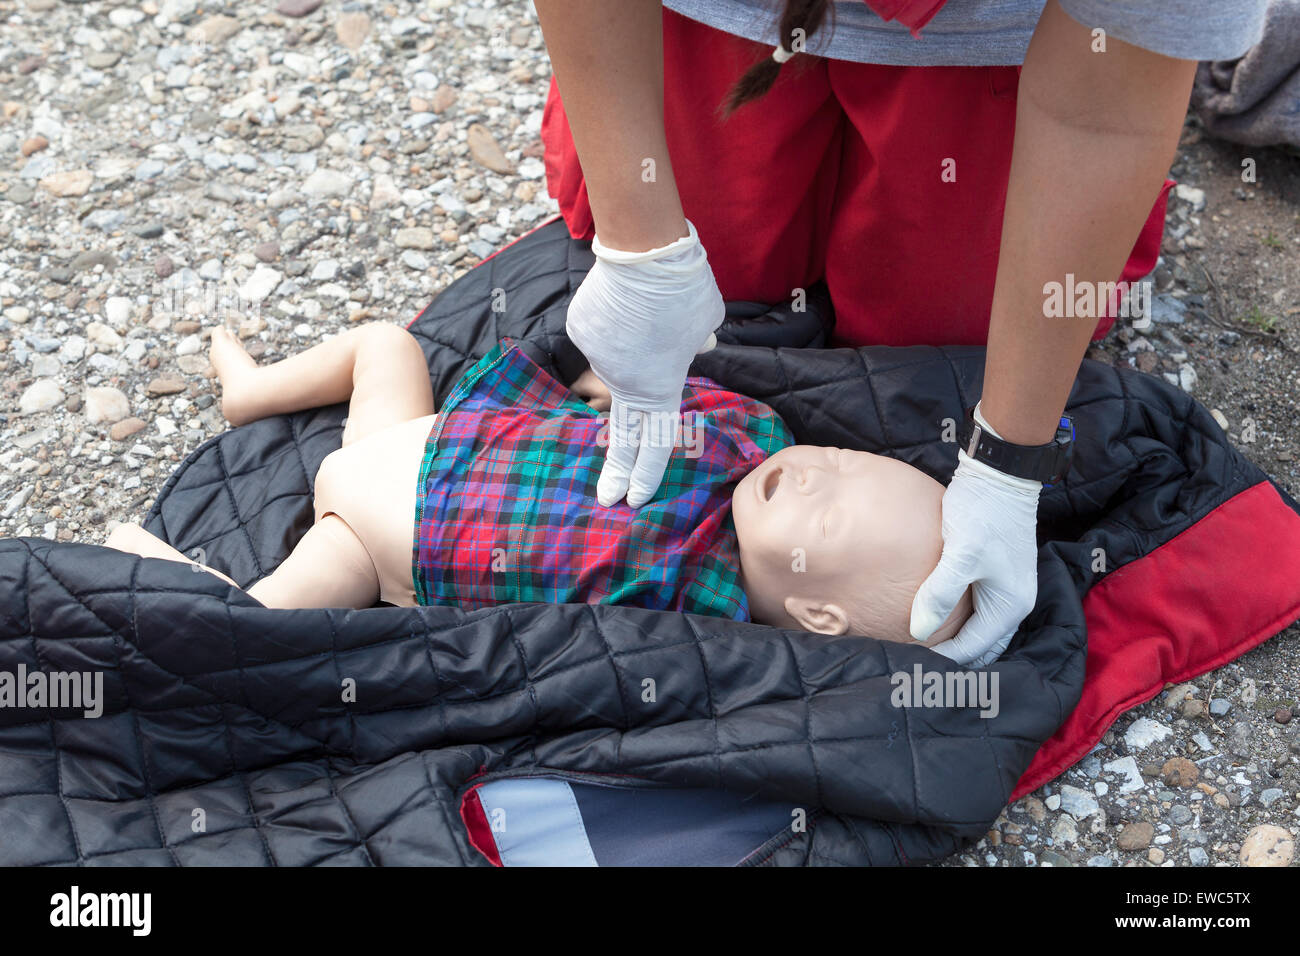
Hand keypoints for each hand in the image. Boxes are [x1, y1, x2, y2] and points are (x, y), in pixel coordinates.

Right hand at [565, 219, 723, 506]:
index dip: (646, 475)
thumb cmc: (684, 291)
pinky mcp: (580, 329)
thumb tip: (696, 346)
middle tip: (607, 497)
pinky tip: (625, 298)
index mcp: (659, 388)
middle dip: (615, 470)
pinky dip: (613, 320)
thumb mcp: (706, 323)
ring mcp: (597, 356)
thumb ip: (698, 345)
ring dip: (631, 342)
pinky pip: (600, 331)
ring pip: (616, 356)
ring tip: (648, 308)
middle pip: (621, 434)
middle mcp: (623, 380)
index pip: (654, 443)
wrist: (644, 252)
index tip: (633, 501)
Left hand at [909, 436, 1041, 666]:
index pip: (972, 650)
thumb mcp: (960, 554)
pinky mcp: (994, 573)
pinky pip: (976, 608)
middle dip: (951, 657)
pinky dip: (957, 619)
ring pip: (979, 628)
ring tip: (919, 645)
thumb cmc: (983, 513)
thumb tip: (918, 632)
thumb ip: (940, 594)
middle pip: (980, 645)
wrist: (998, 474)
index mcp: (1010, 606)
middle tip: (913, 662)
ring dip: (954, 639)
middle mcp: (1014, 602)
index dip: (940, 661)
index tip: (907, 664)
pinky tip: (931, 615)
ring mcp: (1006, 587)